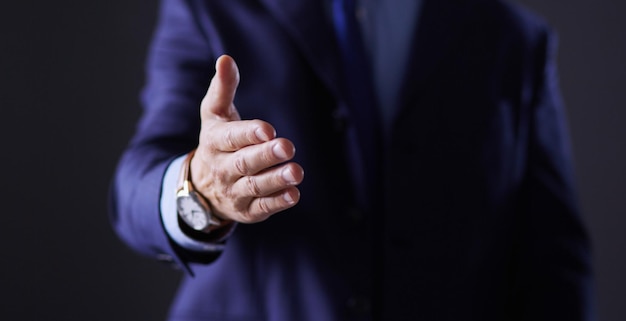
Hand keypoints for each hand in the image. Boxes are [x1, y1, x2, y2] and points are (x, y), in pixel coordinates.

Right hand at [190, 55, 303, 222]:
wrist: (201, 188)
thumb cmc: (217, 142)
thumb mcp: (214, 115)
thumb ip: (223, 88)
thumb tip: (226, 59)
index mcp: (215, 142)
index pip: (230, 137)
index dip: (248, 134)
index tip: (267, 129)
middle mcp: (222, 169)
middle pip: (243, 163)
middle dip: (265, 156)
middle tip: (288, 147)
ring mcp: (234, 191)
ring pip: (254, 187)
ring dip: (275, 180)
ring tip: (296, 172)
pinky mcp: (247, 210)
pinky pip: (262, 208)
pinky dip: (277, 202)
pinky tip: (294, 194)